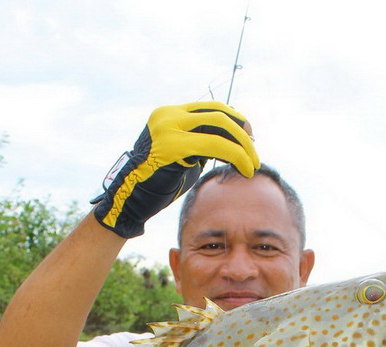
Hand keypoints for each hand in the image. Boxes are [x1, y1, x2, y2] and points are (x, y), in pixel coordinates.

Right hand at [91, 101, 259, 237]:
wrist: (130, 200)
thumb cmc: (157, 184)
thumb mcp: (182, 155)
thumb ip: (200, 142)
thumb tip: (230, 139)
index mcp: (170, 114)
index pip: (212, 108)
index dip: (236, 120)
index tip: (250, 138)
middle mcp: (168, 116)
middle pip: (218, 114)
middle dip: (242, 134)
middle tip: (254, 153)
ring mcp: (168, 128)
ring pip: (219, 127)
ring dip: (242, 146)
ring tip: (252, 164)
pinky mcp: (172, 145)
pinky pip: (213, 145)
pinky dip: (233, 155)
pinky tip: (242, 168)